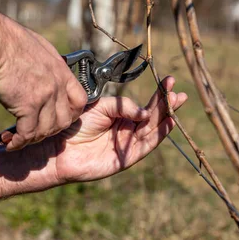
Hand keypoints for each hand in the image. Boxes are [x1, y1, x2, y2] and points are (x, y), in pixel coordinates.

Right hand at [0, 12, 86, 149]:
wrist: (0, 44)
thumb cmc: (14, 43)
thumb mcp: (43, 51)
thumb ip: (50, 66)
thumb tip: (48, 73)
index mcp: (62, 72)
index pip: (81, 101)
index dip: (73, 113)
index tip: (61, 117)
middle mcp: (57, 86)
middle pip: (65, 120)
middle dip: (52, 129)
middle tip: (39, 131)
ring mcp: (44, 96)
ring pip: (47, 129)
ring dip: (34, 137)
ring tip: (22, 138)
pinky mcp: (27, 105)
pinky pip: (28, 133)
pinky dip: (19, 141)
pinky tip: (12, 143)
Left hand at [54, 76, 186, 183]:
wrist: (58, 147)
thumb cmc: (77, 125)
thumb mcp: (102, 106)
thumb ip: (124, 107)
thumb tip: (145, 113)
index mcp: (123, 117)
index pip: (146, 105)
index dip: (159, 94)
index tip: (170, 81)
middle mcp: (129, 130)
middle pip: (154, 117)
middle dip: (167, 104)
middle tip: (179, 93)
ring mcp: (129, 145)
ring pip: (153, 130)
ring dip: (167, 117)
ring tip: (178, 103)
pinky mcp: (127, 158)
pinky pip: (147, 146)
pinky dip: (159, 135)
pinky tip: (169, 123)